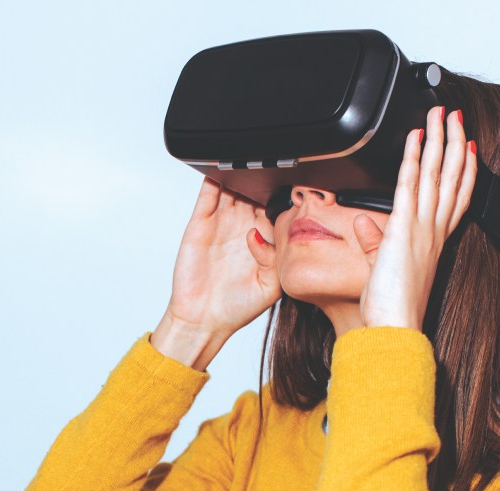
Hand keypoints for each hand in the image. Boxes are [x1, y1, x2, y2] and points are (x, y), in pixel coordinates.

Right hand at [164, 176, 281, 337]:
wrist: (202, 320)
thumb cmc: (237, 307)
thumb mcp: (270, 287)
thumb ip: (275, 260)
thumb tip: (258, 233)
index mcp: (264, 239)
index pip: (277, 209)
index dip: (286, 197)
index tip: (299, 186)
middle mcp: (243, 226)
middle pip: (256, 192)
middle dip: (265, 179)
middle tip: (275, 167)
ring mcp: (221, 222)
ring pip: (233, 187)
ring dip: (241, 174)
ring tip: (250, 160)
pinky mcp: (200, 222)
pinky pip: (208, 193)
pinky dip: (214, 178)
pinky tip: (222, 168)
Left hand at [352, 104, 476, 330]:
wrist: (395, 326)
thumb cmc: (392, 308)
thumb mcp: (382, 270)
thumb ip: (374, 244)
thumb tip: (365, 224)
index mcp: (434, 241)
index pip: (455, 197)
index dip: (465, 170)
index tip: (469, 148)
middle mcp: (434, 231)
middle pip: (451, 177)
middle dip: (456, 142)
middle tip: (457, 116)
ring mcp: (422, 227)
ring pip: (436, 172)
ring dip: (440, 139)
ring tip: (443, 113)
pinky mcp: (404, 227)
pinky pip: (410, 184)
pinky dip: (413, 157)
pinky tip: (416, 136)